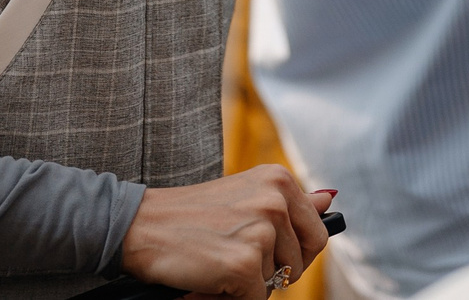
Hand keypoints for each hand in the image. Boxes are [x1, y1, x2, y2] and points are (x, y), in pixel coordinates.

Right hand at [119, 169, 332, 297]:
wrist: (139, 224)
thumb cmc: (190, 216)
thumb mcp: (246, 195)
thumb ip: (291, 202)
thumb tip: (329, 199)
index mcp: (279, 179)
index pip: (317, 233)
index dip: (293, 253)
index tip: (264, 251)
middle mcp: (276, 199)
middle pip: (300, 262)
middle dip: (273, 272)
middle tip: (233, 257)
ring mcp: (263, 231)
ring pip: (276, 282)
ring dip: (248, 283)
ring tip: (216, 261)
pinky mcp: (245, 264)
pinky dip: (229, 297)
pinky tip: (207, 276)